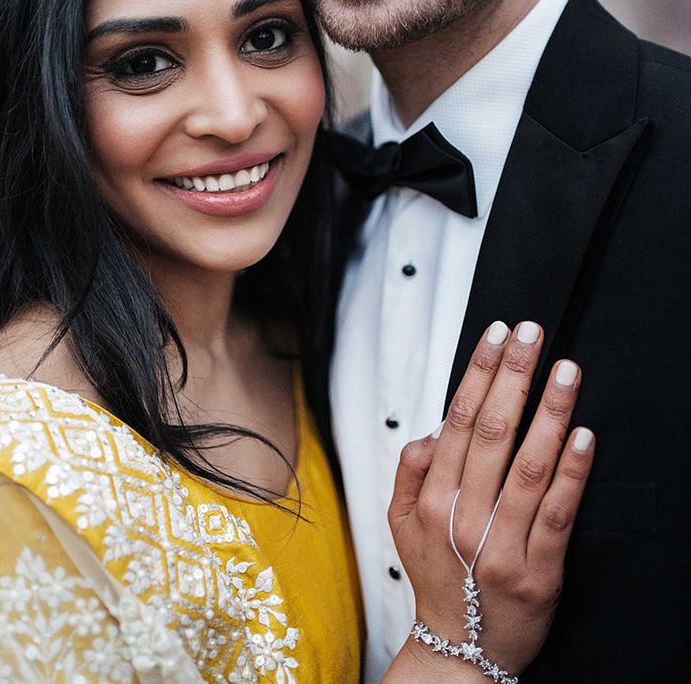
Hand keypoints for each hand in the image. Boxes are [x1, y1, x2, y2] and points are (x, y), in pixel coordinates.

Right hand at [385, 321, 593, 680]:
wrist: (462, 645)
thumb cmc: (437, 577)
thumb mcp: (399, 524)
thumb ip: (407, 471)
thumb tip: (431, 430)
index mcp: (430, 499)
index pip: (455, 421)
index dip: (478, 374)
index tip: (496, 338)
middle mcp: (462, 516)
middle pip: (490, 431)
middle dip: (513, 375)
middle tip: (531, 334)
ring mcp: (501, 543)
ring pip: (527, 464)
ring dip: (549, 411)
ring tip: (564, 370)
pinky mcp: (538, 568)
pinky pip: (558, 511)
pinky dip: (571, 470)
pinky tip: (581, 434)